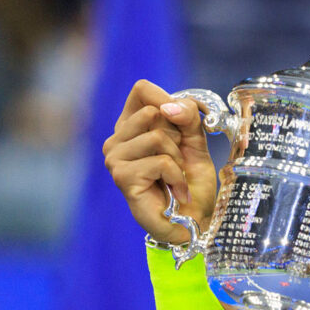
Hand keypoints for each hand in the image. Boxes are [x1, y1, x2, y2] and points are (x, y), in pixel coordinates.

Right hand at [102, 80, 217, 243]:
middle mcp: (117, 139)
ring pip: (158, 137)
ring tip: (176, 177)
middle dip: (178, 136)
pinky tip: (176, 191)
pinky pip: (161, 162)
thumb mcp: (195, 141)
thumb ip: (187, 117)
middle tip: (178, 160)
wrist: (193, 220)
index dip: (168, 99)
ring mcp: (115, 158)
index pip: (141, 89)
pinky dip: (177, 177)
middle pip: (153, 112)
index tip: (182, 122)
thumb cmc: (190, 181)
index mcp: (131, 125)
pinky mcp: (122, 177)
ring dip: (178, 159)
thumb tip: (169, 106)